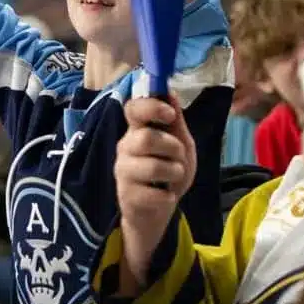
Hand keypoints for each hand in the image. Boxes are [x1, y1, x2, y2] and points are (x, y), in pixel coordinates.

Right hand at [116, 95, 196, 286]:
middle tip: (178, 158)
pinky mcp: (126, 195)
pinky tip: (166, 196)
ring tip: (174, 179)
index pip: (133, 108)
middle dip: (172, 148)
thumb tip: (171, 92)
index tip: (169, 114)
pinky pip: (154, 193)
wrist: (158, 212)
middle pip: (145, 138)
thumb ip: (176, 123)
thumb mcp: (181, 145)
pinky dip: (168, 195)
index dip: (150, 107)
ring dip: (174, 172)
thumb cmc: (168, 173)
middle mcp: (125, 147)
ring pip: (152, 166)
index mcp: (137, 130)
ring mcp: (122, 171)